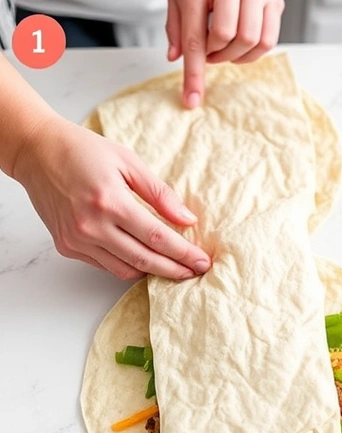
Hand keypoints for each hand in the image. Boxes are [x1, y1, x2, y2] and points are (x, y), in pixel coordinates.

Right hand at [12, 117, 210, 280]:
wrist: (37, 152)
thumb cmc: (83, 150)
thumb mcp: (128, 162)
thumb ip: (160, 193)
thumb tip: (187, 218)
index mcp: (110, 202)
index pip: (157, 238)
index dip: (183, 253)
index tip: (202, 261)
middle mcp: (91, 226)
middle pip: (144, 260)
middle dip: (175, 269)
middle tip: (196, 271)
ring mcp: (77, 239)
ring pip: (125, 269)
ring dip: (153, 272)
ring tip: (175, 268)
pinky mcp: (67, 246)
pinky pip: (105, 265)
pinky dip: (128, 266)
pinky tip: (145, 260)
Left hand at [165, 0, 285, 107]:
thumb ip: (176, 22)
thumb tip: (175, 56)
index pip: (194, 39)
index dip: (193, 75)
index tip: (192, 100)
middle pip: (227, 39)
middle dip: (217, 55)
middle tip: (210, 54)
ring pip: (253, 41)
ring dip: (237, 55)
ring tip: (226, 49)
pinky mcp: (275, 0)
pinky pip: (270, 37)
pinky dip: (255, 50)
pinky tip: (243, 43)